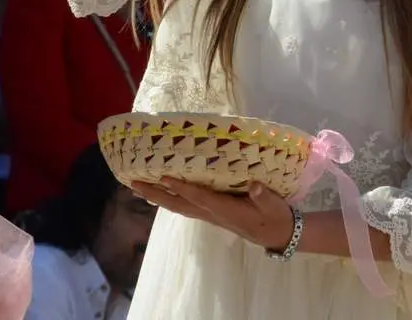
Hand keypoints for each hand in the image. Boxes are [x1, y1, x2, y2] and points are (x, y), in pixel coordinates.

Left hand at [132, 179, 294, 249]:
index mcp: (226, 210)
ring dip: (157, 198)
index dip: (182, 187)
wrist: (277, 235)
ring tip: (138, 187)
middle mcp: (213, 214)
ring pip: (179, 207)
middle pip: (179, 205)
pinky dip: (170, 200)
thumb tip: (253, 185)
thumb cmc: (275, 217)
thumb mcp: (273, 206)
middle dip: (155, 194)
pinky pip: (186, 207)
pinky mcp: (213, 214)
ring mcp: (211, 216)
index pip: (199, 197)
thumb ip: (263, 196)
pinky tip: (163, 195)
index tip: (164, 177)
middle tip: (133, 183)